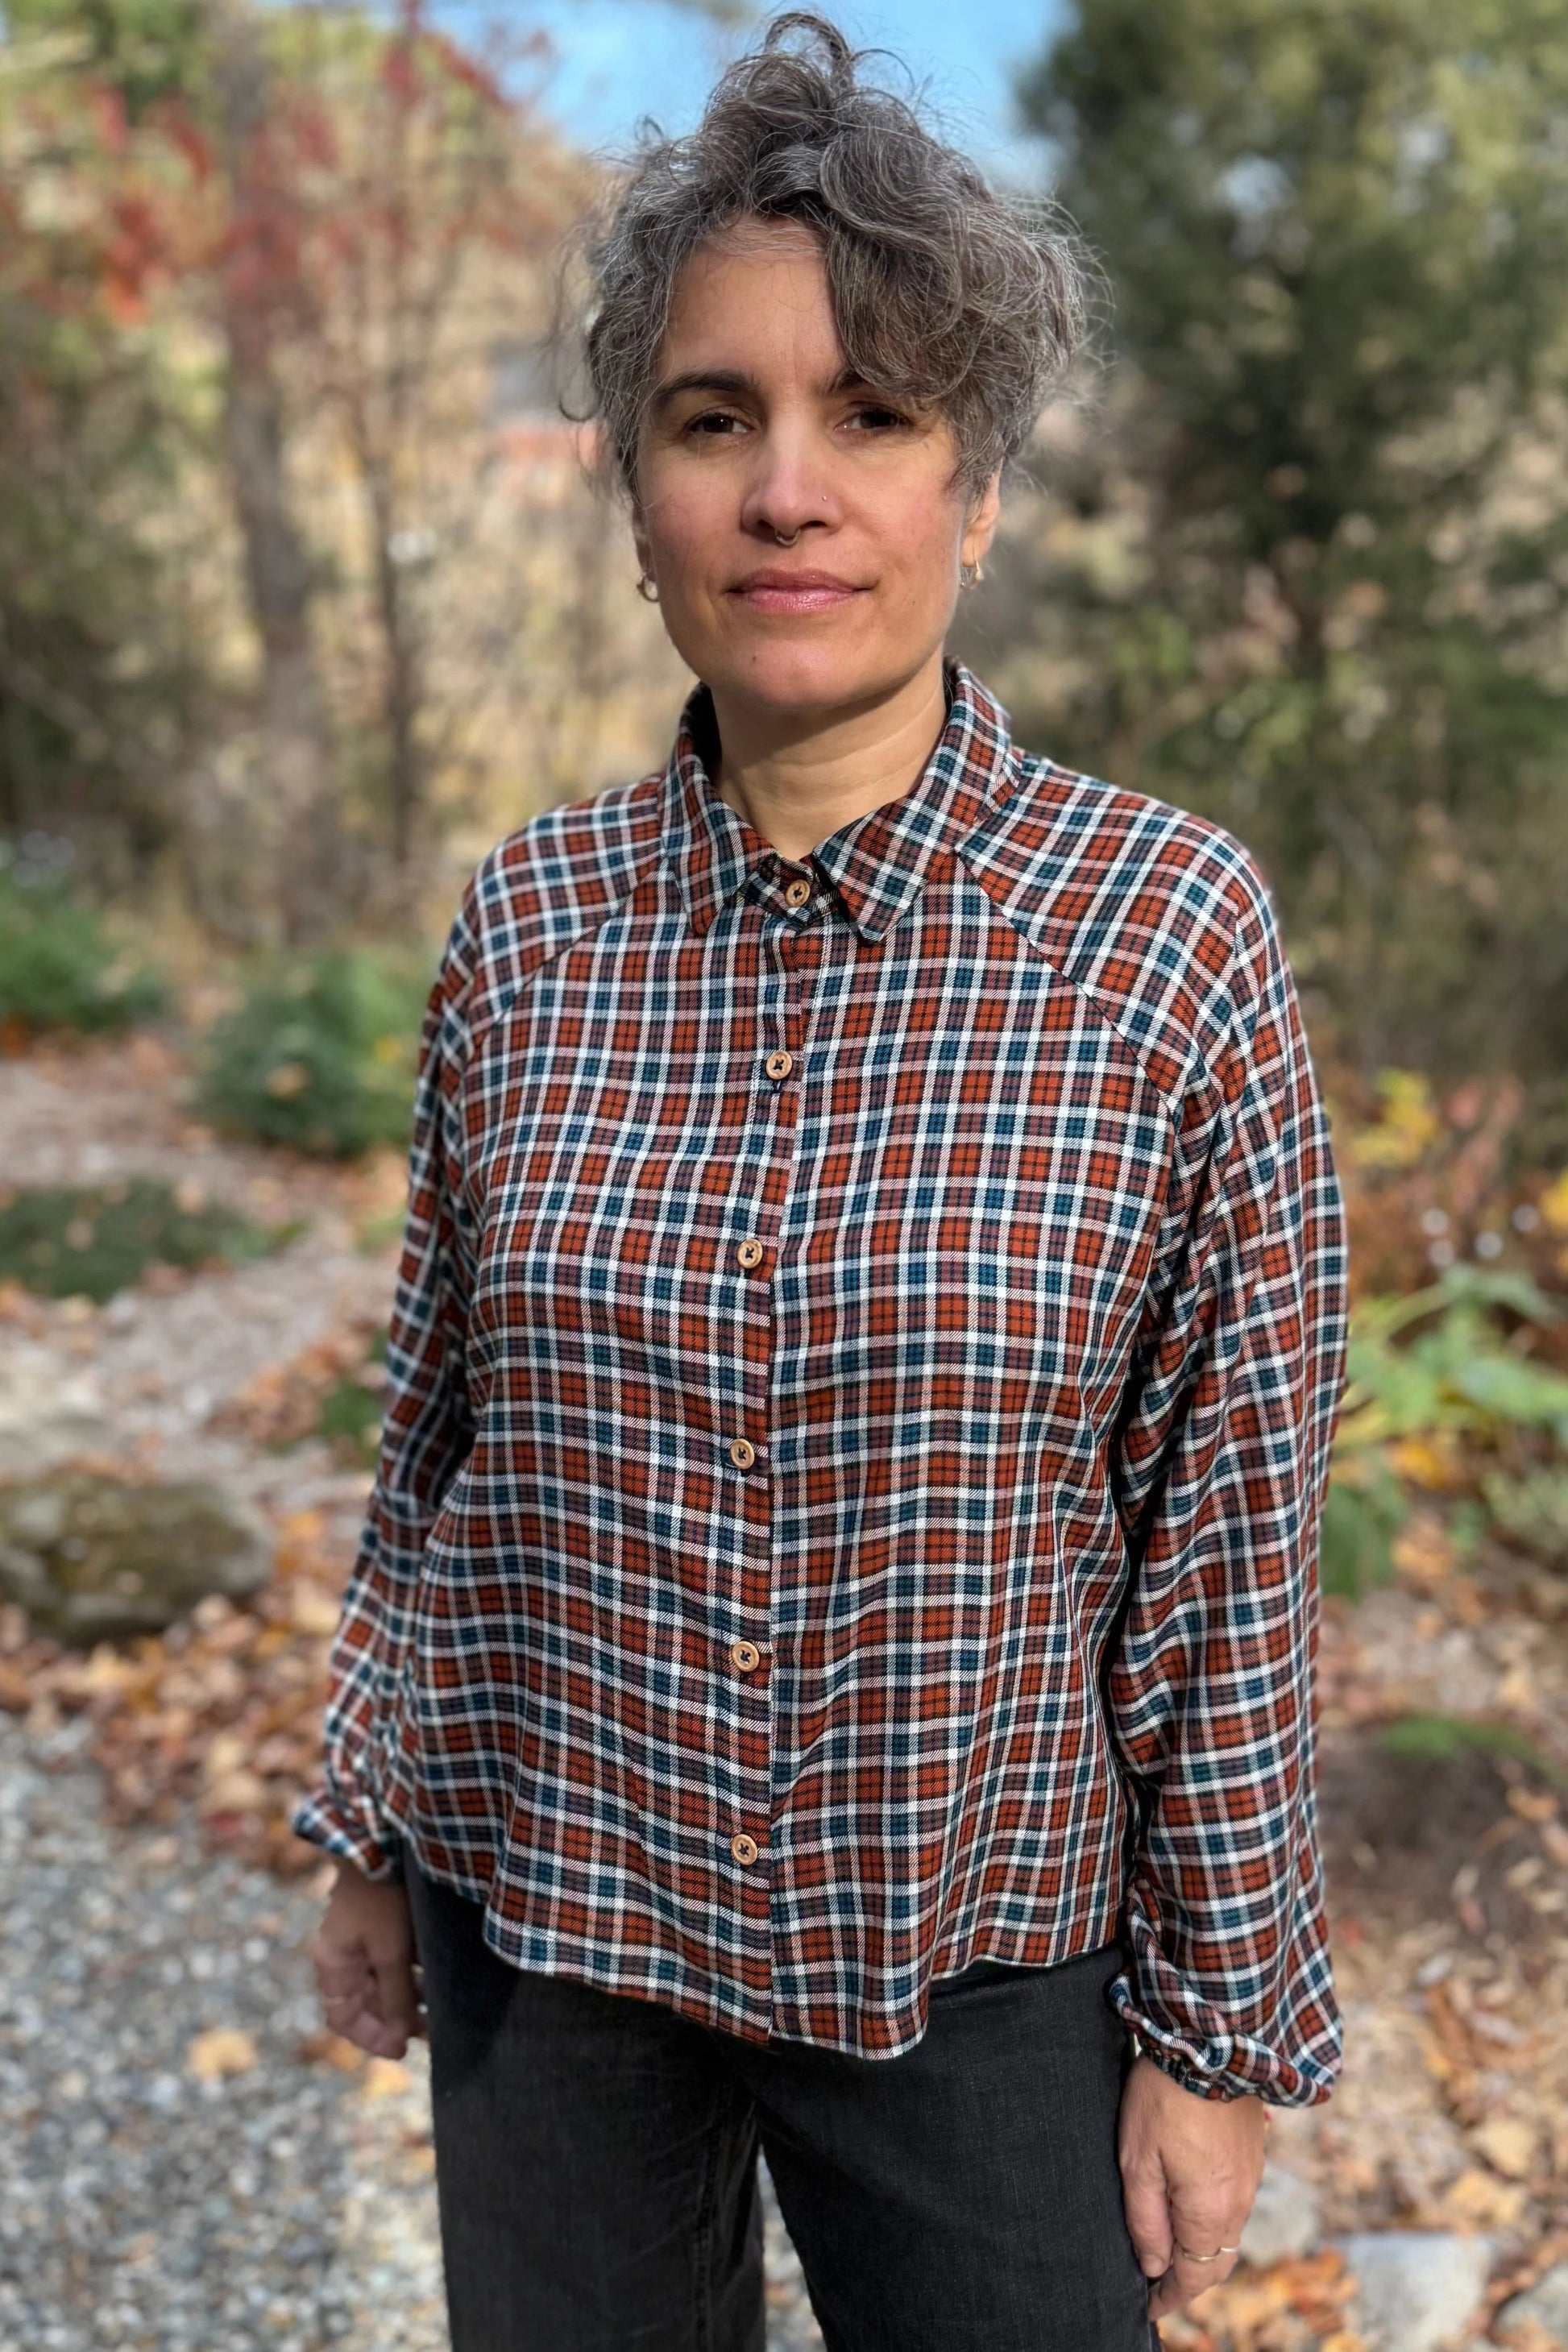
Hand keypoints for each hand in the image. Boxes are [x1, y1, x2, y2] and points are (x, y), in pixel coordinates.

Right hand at [307, 1856, 427, 2059]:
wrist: (384, 1842)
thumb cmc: (382, 1898)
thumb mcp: (390, 1952)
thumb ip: (394, 1995)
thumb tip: (398, 2037)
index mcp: (333, 1965)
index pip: (343, 2019)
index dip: (371, 2038)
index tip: (401, 2050)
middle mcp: (343, 1955)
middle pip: (366, 2003)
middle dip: (396, 2021)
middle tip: (431, 2033)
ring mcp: (361, 1939)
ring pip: (383, 1983)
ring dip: (408, 1999)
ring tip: (440, 2012)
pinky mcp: (380, 1924)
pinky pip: (393, 1962)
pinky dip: (412, 1976)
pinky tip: (437, 1981)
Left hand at [1117, 2053, 1268, 2319]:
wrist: (1211, 2039)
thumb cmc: (1164, 2098)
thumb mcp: (1137, 2161)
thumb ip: (1145, 2220)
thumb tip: (1153, 2266)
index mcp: (1210, 2212)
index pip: (1193, 2276)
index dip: (1169, 2296)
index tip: (1148, 2306)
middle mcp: (1239, 2201)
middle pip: (1217, 2260)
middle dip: (1189, 2279)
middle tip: (1158, 2284)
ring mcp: (1251, 2174)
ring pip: (1229, 2229)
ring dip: (1203, 2244)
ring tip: (1171, 2245)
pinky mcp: (1253, 2150)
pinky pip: (1236, 2199)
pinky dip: (1216, 2214)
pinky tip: (1195, 2202)